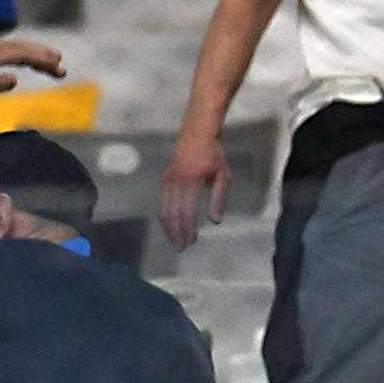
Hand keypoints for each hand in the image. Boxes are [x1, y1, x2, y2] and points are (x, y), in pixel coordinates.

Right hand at [157, 133, 228, 250]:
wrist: (195, 135)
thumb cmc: (213, 157)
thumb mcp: (222, 176)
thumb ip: (218, 199)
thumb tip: (214, 222)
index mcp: (192, 181)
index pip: (187, 211)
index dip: (187, 228)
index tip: (191, 241)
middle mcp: (176, 182)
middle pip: (172, 213)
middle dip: (176, 232)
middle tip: (181, 247)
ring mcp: (167, 180)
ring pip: (163, 209)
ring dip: (167, 227)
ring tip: (174, 240)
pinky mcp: (163, 180)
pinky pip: (161, 202)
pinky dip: (163, 217)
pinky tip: (168, 225)